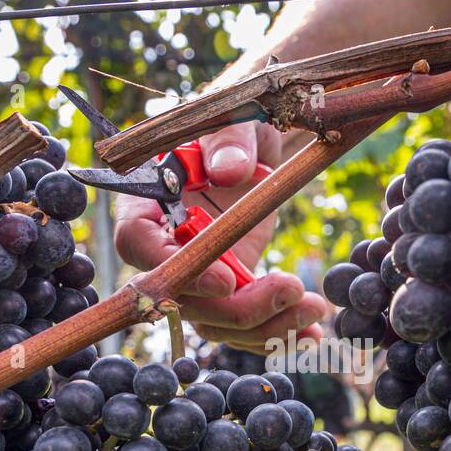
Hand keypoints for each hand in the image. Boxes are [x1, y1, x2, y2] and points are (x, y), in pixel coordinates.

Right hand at [112, 121, 326, 355]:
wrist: (257, 138)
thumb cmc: (235, 119)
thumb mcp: (233, 117)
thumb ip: (228, 139)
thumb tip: (230, 170)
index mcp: (146, 201)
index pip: (136, 245)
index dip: (173, 269)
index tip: (225, 279)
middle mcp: (164, 246)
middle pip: (182, 298)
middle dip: (237, 307)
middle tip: (290, 290)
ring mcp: (198, 271)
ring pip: (215, 321)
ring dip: (264, 327)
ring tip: (314, 313)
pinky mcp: (231, 285)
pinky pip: (244, 321)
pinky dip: (277, 332)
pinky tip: (313, 333)